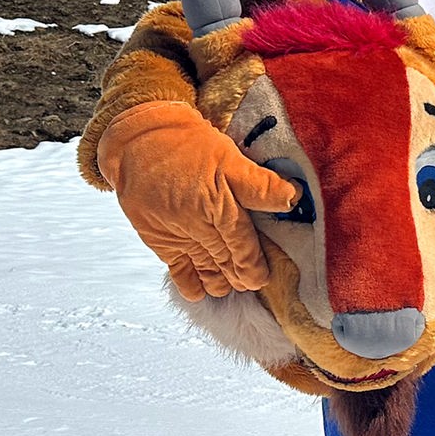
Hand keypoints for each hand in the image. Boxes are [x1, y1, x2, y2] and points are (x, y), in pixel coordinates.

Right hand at [96, 101, 300, 300]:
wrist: (140, 142)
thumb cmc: (190, 146)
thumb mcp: (230, 158)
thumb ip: (261, 185)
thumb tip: (294, 198)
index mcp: (222, 207)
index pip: (244, 246)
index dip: (254, 265)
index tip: (262, 277)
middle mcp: (200, 227)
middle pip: (226, 261)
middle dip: (239, 277)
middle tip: (249, 285)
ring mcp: (179, 236)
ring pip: (204, 268)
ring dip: (218, 282)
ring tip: (227, 288)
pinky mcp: (160, 240)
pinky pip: (177, 270)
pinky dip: (189, 283)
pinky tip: (198, 293)